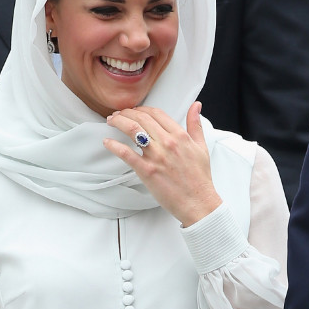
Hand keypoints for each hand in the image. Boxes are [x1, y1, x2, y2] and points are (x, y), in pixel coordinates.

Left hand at [104, 102, 221, 226]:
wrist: (198, 202)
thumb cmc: (199, 178)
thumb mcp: (201, 146)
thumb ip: (195, 124)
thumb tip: (195, 106)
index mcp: (180, 136)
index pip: (157, 113)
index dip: (142, 109)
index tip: (135, 111)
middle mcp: (167, 143)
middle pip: (141, 118)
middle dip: (126, 113)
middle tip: (118, 115)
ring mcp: (156, 156)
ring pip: (132, 130)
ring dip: (118, 122)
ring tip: (111, 122)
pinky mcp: (147, 171)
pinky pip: (126, 154)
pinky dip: (114, 145)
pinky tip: (107, 142)